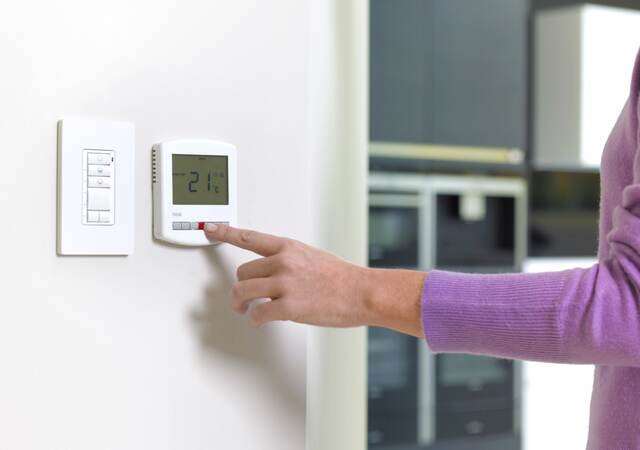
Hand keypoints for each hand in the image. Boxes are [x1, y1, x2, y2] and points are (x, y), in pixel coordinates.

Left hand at [205, 223, 425, 336]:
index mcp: (288, 248)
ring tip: (246, 309)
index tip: (211, 229)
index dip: (226, 233)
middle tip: (244, 297)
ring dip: (241, 303)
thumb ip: (289, 259)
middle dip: (241, 286)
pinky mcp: (288, 307)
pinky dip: (256, 319)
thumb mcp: (312, 256)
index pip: (249, 237)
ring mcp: (285, 284)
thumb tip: (273, 270)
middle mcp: (283, 262)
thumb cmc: (341, 277)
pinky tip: (261, 319)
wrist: (361, 292)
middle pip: (242, 272)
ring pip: (243, 291)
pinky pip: (258, 313)